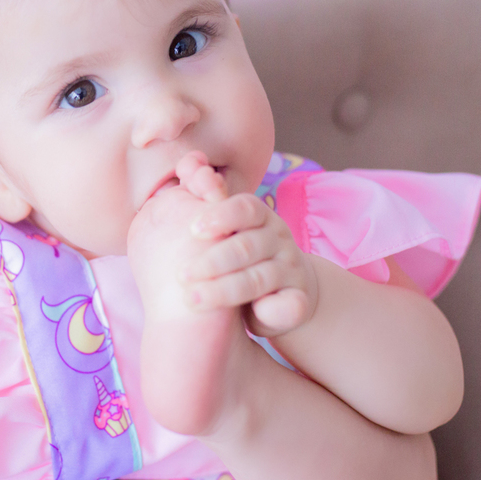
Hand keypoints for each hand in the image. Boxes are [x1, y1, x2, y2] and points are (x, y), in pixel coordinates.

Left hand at [177, 152, 318, 337]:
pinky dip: (270, 312)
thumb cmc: (239, 256)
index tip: (192, 229)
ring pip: (259, 278)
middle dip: (211, 261)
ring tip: (192, 300)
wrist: (283, 291)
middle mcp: (278, 238)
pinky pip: (288, 306)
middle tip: (181, 275)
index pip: (244, 207)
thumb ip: (206, 199)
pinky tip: (250, 318)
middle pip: (246, 246)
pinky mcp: (299, 300)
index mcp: (259, 217)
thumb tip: (188, 161)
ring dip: (224, 290)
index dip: (220, 216)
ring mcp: (291, 269)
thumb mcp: (224, 229)